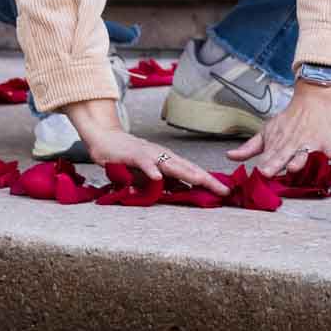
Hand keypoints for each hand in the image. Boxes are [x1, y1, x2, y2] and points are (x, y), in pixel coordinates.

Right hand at [62, 98, 229, 196]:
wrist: (105, 138)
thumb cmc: (127, 157)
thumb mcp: (148, 173)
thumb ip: (162, 181)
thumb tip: (178, 191)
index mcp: (168, 160)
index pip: (192, 172)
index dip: (209, 181)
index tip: (225, 192)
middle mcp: (162, 155)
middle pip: (188, 168)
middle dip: (207, 179)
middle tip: (224, 191)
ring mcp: (149, 154)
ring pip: (171, 164)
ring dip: (187, 173)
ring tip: (202, 182)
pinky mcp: (133, 155)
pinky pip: (143, 163)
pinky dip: (150, 170)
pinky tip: (158, 178)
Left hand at [225, 82, 330, 176]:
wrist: (314, 100)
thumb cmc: (290, 119)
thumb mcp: (267, 131)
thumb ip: (250, 147)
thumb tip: (230, 156)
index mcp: (277, 143)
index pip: (268, 158)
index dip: (263, 166)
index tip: (257, 175)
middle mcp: (292, 145)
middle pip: (282, 156)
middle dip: (275, 164)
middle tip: (267, 172)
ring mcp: (309, 144)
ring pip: (303, 154)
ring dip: (299, 160)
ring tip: (295, 166)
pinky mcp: (326, 143)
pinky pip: (329, 148)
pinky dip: (330, 152)